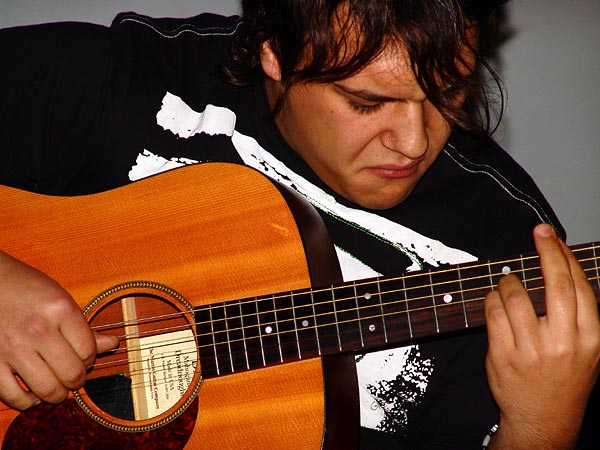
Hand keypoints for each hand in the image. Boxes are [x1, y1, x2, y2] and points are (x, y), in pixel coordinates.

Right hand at [0, 251, 118, 409]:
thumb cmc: (26, 288)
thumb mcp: (60, 299)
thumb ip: (84, 326)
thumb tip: (113, 344)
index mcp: (60, 309)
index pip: (89, 350)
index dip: (91, 359)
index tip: (85, 358)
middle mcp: (38, 329)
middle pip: (72, 374)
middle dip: (77, 380)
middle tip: (73, 376)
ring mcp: (12, 347)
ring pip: (48, 389)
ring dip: (57, 394)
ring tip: (57, 387)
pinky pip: (13, 396)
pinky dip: (26, 402)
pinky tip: (32, 394)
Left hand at [484, 224, 599, 449]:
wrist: (543, 419)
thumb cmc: (565, 379)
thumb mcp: (587, 350)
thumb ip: (578, 315)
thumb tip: (562, 268)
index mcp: (589, 338)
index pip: (579, 286)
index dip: (565, 255)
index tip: (554, 237)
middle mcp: (563, 342)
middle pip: (555, 284)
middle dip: (546, 250)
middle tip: (539, 232)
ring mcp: (531, 350)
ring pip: (515, 295)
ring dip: (508, 281)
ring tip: (508, 283)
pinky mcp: (503, 355)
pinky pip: (492, 312)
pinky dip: (491, 298)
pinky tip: (494, 299)